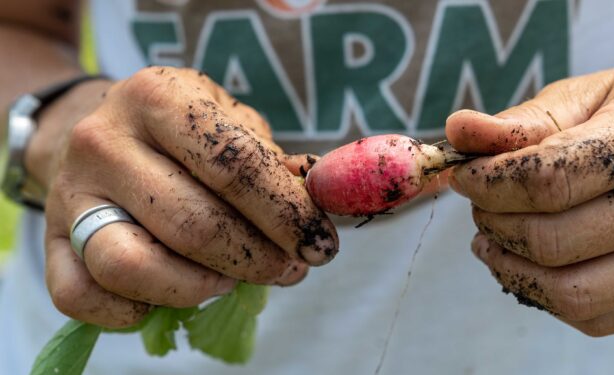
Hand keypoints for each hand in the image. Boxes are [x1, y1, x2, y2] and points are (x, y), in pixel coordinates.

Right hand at [28, 67, 337, 327]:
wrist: (100, 129)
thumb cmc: (184, 132)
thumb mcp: (231, 122)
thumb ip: (272, 163)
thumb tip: (313, 206)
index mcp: (157, 97)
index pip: (234, 166)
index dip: (287, 215)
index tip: (322, 244)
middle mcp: (104, 140)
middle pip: (192, 224)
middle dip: (257, 259)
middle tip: (291, 268)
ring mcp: (70, 192)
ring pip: (133, 265)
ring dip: (201, 288)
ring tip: (235, 279)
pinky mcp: (50, 239)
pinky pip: (80, 296)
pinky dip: (133, 311)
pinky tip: (178, 295)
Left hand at [446, 67, 613, 335]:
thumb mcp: (580, 97)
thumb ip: (518, 121)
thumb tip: (457, 130)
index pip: (549, 179)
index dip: (489, 184)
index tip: (464, 177)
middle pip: (553, 241)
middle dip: (495, 224)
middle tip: (481, 205)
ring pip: (571, 293)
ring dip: (511, 267)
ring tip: (492, 237)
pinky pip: (592, 318)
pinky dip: (541, 295)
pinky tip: (525, 262)